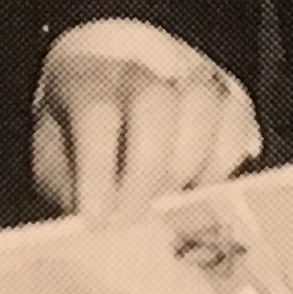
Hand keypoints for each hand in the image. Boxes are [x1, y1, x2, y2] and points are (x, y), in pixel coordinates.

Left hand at [33, 35, 262, 215]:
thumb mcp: (55, 165)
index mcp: (84, 81)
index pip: (96, 114)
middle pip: (154, 103)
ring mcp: (183, 77)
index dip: (98, 168)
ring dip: (188, 164)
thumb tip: (101, 221)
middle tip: (140, 214)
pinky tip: (199, 188)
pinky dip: (223, 162)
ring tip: (170, 200)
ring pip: (202, 105)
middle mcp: (137, 71)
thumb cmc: (76, 143)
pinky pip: (237, 119)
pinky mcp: (222, 94)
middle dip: (149, 168)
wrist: (106, 107)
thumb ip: (72, 188)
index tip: (98, 218)